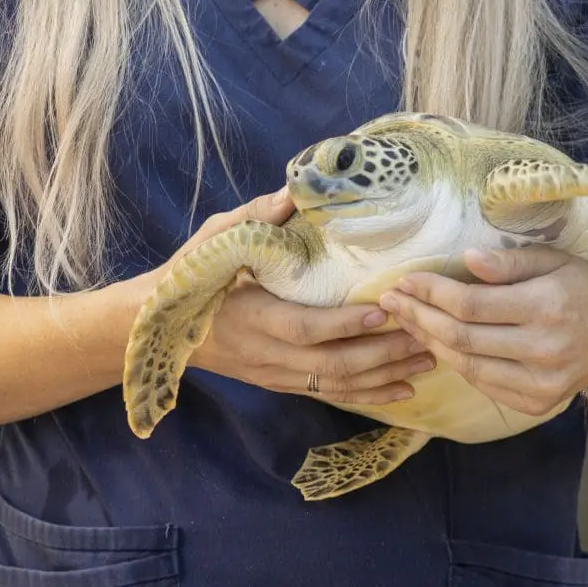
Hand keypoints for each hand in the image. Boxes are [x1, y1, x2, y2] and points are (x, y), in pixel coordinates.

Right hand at [146, 187, 434, 404]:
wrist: (157, 327)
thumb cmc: (189, 275)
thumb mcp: (213, 238)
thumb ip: (253, 218)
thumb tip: (294, 192)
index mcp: (251, 315)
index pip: (304, 327)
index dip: (345, 324)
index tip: (384, 310)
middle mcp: (267, 354)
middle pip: (333, 364)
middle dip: (384, 353)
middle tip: (428, 334)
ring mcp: (276, 374)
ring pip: (338, 384)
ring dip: (387, 374)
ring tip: (431, 357)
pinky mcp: (283, 384)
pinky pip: (331, 394)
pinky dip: (371, 395)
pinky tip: (405, 389)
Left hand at [377, 245, 587, 414]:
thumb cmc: (586, 287)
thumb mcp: (556, 260)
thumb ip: (510, 262)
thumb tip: (466, 259)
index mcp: (547, 307)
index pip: (471, 304)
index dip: (431, 293)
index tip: (405, 280)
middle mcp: (543, 350)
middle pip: (461, 338)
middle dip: (418, 318)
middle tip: (390, 302)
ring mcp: (541, 384)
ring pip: (466, 367)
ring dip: (428, 343)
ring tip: (405, 321)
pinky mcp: (538, 404)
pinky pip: (483, 385)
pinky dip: (455, 365)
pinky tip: (436, 344)